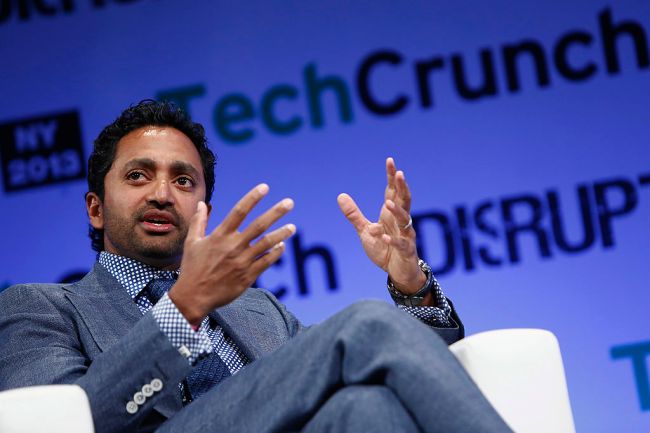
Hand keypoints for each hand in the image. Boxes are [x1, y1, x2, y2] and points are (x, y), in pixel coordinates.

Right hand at [169, 184, 294, 325]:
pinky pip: (266, 261)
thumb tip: (202, 203)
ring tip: (293, 227)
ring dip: (282, 234)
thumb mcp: (191, 242)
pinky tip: (282, 246)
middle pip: (259, 225)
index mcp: (220, 236)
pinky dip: (276, 253)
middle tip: (290, 203)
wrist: (193, 297)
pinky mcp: (248, 276)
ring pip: (267, 244)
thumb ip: (199, 221)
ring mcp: (242, 261)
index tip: (265, 187)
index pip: (239, 211)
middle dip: (276, 212)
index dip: (253, 198)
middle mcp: (233, 246)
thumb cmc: (192, 268)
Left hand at [337, 157, 426, 295]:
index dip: (391, 177)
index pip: (392, 191)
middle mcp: (401, 222)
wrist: (399, 272)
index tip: (390, 160)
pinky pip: (400, 244)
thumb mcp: (365, 230)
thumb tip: (340, 195)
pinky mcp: (406, 251)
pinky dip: (393, 241)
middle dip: (402, 187)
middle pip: (404, 200)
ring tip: (387, 203)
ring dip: (396, 211)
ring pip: (404, 220)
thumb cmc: (385, 249)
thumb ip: (354, 214)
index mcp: (390, 214)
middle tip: (399, 173)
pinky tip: (385, 237)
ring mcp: (405, 236)